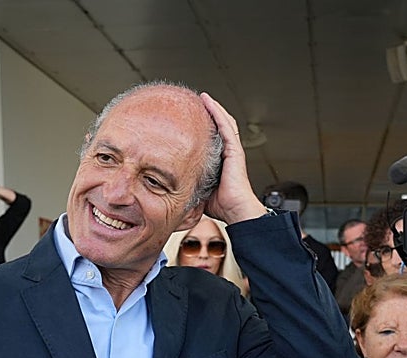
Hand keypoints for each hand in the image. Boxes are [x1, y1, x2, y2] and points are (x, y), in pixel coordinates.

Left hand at [199, 92, 265, 224]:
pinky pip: (225, 126)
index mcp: (221, 161)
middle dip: (209, 114)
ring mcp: (232, 150)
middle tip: (195, 104)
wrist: (236, 211)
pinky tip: (208, 102)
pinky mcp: (234, 150)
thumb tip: (170, 184)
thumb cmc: (222, 206)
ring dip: (213, 108)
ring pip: (223, 122)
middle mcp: (228, 153)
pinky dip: (217, 112)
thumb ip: (190, 182)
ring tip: (202, 98)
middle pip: (219, 127)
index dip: (204, 127)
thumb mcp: (200, 189)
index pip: (213, 138)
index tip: (191, 119)